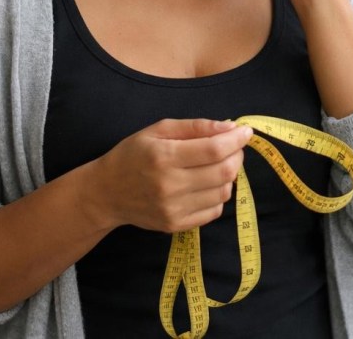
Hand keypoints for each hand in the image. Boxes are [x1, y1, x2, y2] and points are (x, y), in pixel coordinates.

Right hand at [95, 119, 252, 232]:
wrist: (107, 193)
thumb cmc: (134, 154)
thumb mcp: (159, 129)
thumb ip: (196, 126)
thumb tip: (230, 126)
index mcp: (164, 156)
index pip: (214, 149)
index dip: (236, 140)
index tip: (246, 131)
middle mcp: (170, 186)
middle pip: (223, 172)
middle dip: (237, 155)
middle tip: (234, 146)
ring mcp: (174, 209)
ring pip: (223, 192)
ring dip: (230, 175)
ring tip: (218, 163)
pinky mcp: (176, 225)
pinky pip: (214, 211)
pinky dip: (218, 194)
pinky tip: (207, 183)